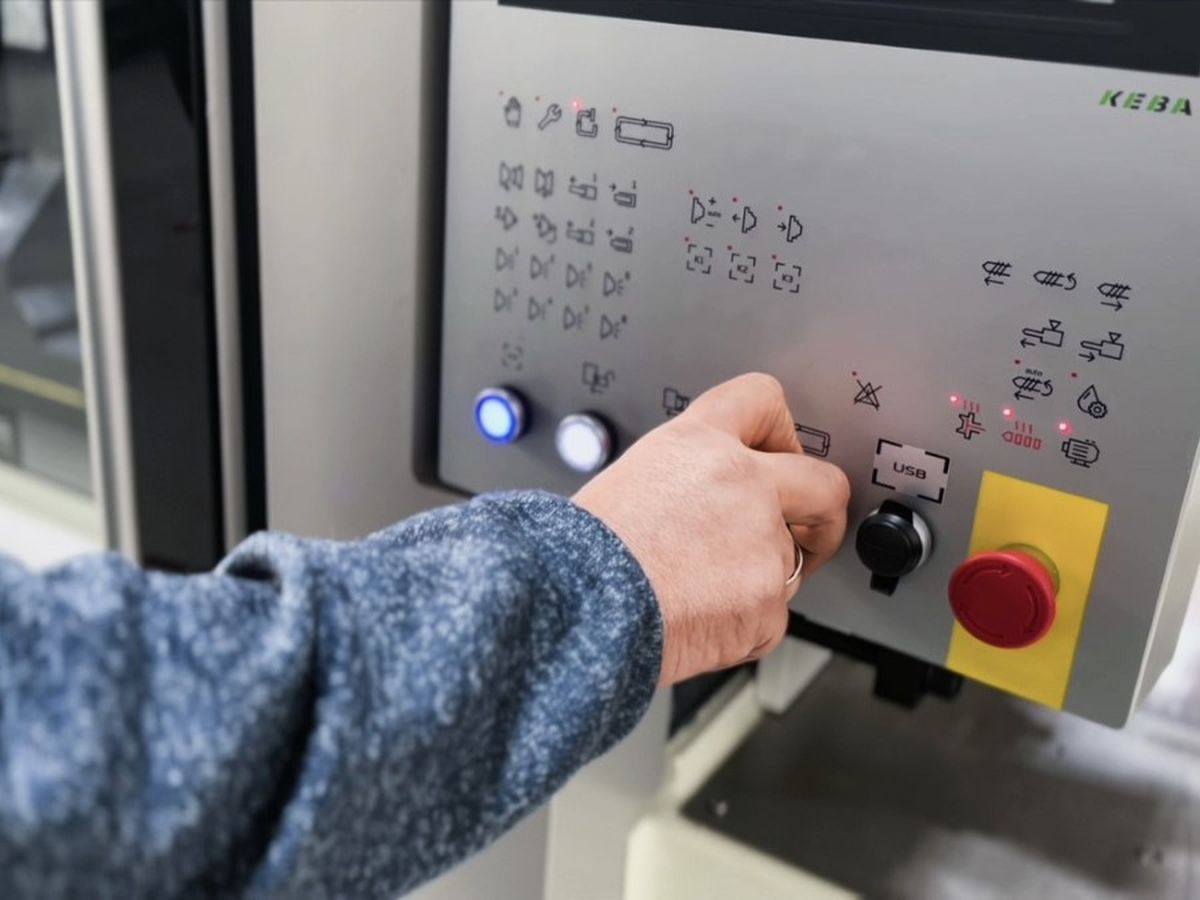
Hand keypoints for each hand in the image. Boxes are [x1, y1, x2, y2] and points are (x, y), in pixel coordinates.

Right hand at [574, 373, 850, 684]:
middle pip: (824, 483)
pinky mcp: (767, 601)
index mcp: (700, 442)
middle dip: (822, 513)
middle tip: (809, 531)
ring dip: (758, 579)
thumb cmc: (587, 549)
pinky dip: (743, 624)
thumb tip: (709, 502)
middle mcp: (743, 483)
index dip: (779, 430)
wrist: (578, 603)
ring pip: (789, 563)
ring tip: (699, 589)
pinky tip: (699, 617)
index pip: (763, 400)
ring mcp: (762, 544)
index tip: (782, 455)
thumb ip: (688, 477)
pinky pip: (770, 616)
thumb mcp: (631, 476)